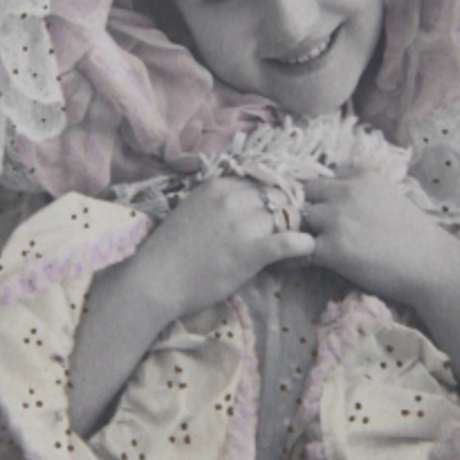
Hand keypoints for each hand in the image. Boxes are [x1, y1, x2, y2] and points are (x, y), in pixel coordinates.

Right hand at [145, 176, 314, 327]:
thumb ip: (221, 202)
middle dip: (289, 210)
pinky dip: (303, 246)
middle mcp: (234, 197)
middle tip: (292, 227)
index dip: (275, 195)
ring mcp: (244, 222)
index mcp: (220, 185)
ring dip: (297, 228)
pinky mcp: (252, 250)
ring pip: (290, 215)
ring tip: (297, 244)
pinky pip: (293, 241)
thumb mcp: (195, 209)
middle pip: (280, 195)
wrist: (156, 279)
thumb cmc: (171, 250)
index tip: (280, 208)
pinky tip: (303, 252)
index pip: (263, 180)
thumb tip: (246, 203)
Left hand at [301, 170, 445, 302]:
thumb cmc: (417, 236)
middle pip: (308, 193)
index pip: (326, 178)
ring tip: (313, 245)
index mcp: (362, 177)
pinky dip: (297, 256)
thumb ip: (364, 192)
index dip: (325, 195)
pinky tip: (300, 263)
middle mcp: (346, 192)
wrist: (431, 265)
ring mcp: (337, 219)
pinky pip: (300, 249)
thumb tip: (341, 198)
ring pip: (302, 218)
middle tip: (317, 227)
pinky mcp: (331, 248)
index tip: (328, 209)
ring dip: (305, 230)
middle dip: (311, 207)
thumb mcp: (391, 197)